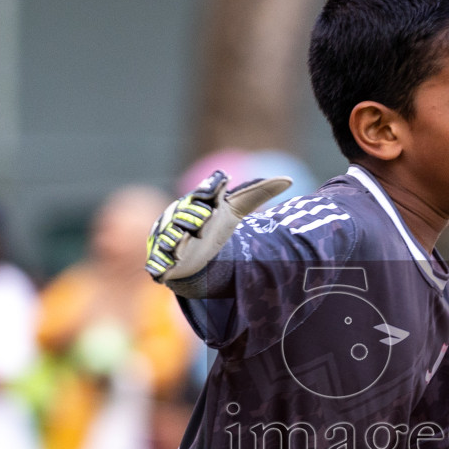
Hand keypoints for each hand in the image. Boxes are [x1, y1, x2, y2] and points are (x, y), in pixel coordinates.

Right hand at [145, 171, 291, 281]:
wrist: (190, 252)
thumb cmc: (212, 226)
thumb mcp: (235, 209)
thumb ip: (257, 193)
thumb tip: (289, 179)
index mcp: (199, 203)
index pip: (206, 192)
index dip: (212, 189)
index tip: (224, 182)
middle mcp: (182, 218)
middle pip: (188, 214)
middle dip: (194, 216)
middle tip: (205, 221)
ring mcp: (170, 238)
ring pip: (171, 236)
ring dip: (174, 239)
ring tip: (181, 241)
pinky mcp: (163, 259)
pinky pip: (159, 261)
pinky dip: (160, 264)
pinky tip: (164, 270)